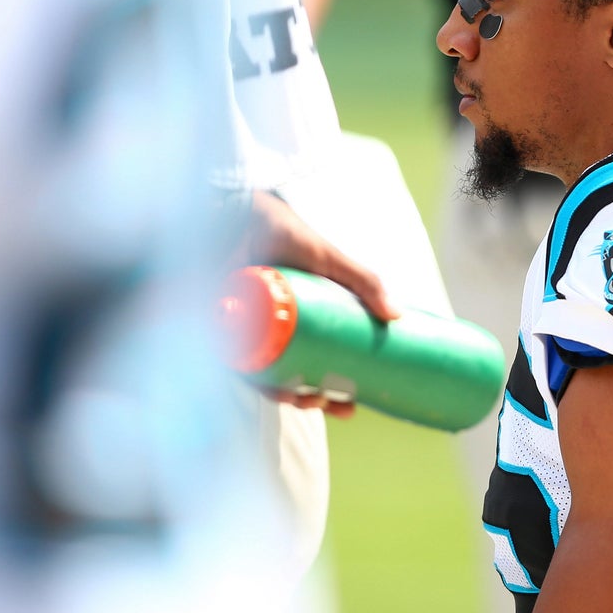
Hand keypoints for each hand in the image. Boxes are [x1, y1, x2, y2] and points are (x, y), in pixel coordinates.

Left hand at [242, 190, 398, 416]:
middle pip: (290, 375)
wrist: (235, 206)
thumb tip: (397, 315)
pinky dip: (255, 378)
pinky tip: (279, 389)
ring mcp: (240, 333)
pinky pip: (233, 364)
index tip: (351, 403)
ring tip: (311, 400)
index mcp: (293, 320)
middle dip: (314, 399)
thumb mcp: (328, 259)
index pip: (312, 362)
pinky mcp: (215, 331)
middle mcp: (264, 331)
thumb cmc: (279, 230)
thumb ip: (363, 281)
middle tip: (337, 406)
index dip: (331, 387)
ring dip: (288, 395)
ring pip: (264, 376)